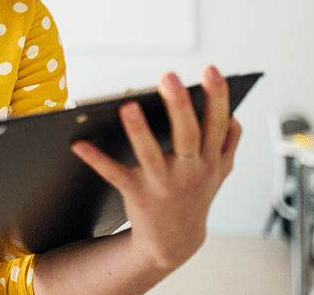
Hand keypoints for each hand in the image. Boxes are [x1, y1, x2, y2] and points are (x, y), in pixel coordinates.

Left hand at [71, 65, 242, 272]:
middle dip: (180, 107)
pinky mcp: (138, 195)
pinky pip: (115, 174)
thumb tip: (234, 115)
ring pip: (151, 155)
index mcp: (211, 160)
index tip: (211, 71)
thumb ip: (229, 144)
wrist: (175, 242)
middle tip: (168, 77)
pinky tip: (79, 144)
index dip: (217, 98)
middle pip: (188, 135)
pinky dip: (97, 160)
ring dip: (139, 132)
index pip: (217, 124)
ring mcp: (164, 185)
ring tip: (127, 106)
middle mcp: (190, 172)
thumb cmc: (195, 197)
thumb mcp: (220, 173)